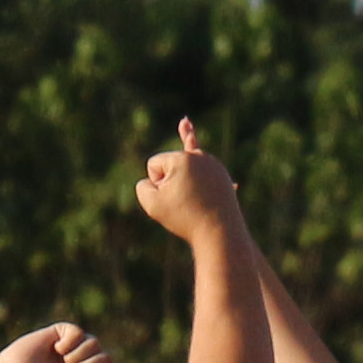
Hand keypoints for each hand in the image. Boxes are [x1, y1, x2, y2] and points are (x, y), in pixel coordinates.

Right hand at [134, 118, 241, 244]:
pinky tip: (188, 131)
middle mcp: (199, 156)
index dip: (156, 184)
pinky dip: (195, 155)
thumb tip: (155, 180)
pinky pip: (202, 167)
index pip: (154, 164)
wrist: (219, 232)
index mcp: (181, 158)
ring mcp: (212, 163)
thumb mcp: (151, 203)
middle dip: (171, 183)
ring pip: (185, 169)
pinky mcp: (220, 174)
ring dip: (183, 179)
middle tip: (185, 203)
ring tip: (192, 191)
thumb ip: (142, 186)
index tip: (171, 200)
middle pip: (170, 165)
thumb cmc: (184, 217)